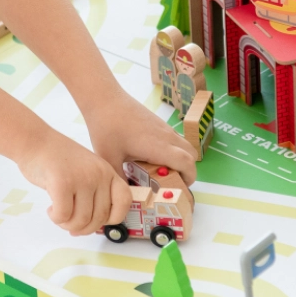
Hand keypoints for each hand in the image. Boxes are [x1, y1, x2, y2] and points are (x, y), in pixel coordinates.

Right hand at [17, 128, 132, 236]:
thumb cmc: (57, 159)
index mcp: (107, 171)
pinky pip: (63, 216)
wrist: (35, 140)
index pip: (124, 201)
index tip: (96, 219)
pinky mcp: (63, 183)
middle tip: (68, 221)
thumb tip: (90, 227)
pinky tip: (50, 208)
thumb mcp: (85, 170)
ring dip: (67, 224)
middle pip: (99, 218)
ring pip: (81, 221)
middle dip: (82, 227)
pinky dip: (56, 218)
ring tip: (58, 214)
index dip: (113, 217)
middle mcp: (99, 174)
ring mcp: (82, 178)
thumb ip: (93, 193)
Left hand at [83, 87, 198, 185]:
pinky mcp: (157, 122)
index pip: (187, 163)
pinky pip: (173, 138)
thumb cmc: (107, 127)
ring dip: (179, 159)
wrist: (104, 98)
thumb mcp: (109, 159)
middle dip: (187, 170)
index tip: (180, 189)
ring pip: (183, 145)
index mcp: (158, 146)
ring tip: (158, 171)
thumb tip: (123, 197)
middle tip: (170, 182)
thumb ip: (119, 180)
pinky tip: (149, 156)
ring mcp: (163, 127)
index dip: (189, 178)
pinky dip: (171, 150)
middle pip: (191, 154)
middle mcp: (166, 136)